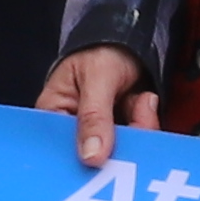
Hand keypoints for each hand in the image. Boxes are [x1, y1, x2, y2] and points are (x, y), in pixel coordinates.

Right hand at [39, 47, 159, 168]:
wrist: (129, 41)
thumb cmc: (101, 50)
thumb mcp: (97, 77)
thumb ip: (94, 116)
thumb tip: (91, 157)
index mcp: (53, 114)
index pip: (61, 149)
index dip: (82, 159)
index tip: (105, 156)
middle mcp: (73, 130)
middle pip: (94, 156)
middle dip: (122, 141)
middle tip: (136, 111)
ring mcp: (100, 134)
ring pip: (121, 152)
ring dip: (138, 127)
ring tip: (140, 99)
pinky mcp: (122, 134)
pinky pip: (137, 144)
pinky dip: (146, 123)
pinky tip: (143, 101)